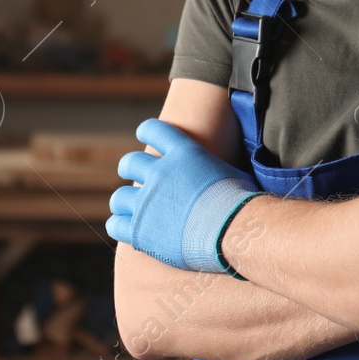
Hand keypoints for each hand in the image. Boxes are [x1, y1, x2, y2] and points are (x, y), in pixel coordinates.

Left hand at [107, 118, 260, 275]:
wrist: (234, 229)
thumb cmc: (242, 203)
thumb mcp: (233, 173)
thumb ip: (218, 168)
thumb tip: (234, 166)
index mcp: (183, 153)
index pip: (154, 130)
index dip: (147, 130)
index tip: (143, 133)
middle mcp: (159, 173)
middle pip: (130, 163)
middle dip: (130, 169)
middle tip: (133, 177)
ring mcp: (146, 201)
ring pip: (119, 197)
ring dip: (123, 202)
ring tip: (127, 208)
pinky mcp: (140, 229)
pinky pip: (116, 224)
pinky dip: (119, 225)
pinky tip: (124, 228)